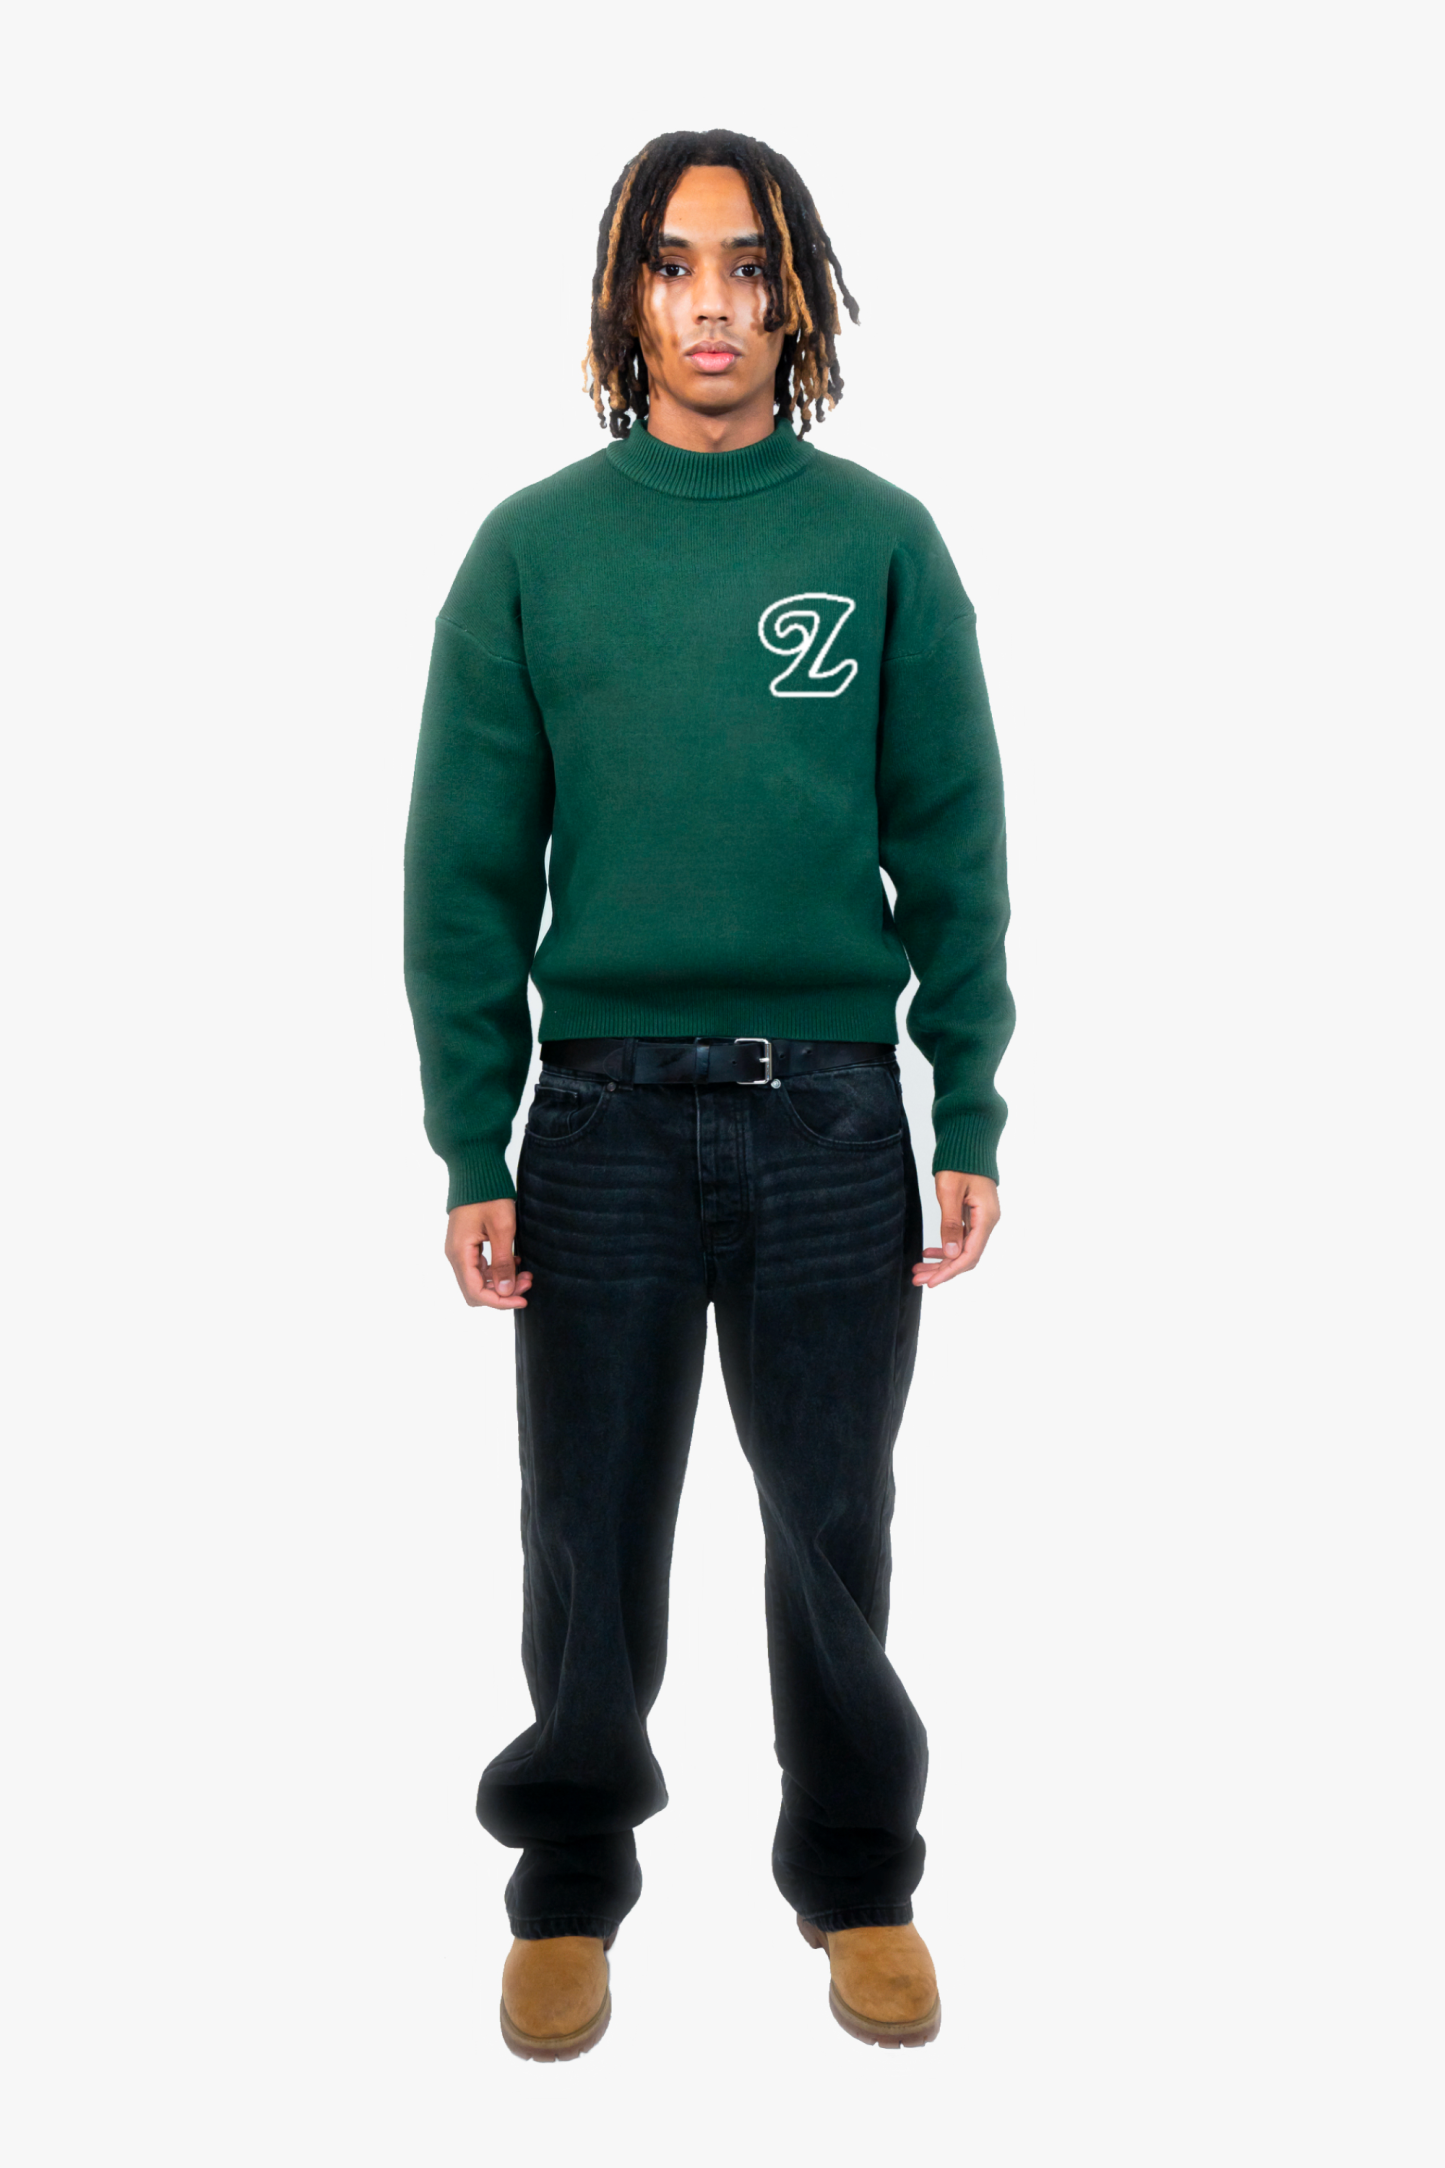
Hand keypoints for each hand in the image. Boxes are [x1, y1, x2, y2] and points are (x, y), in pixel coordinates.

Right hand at [445, 1199, 533, 1308]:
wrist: (477, 1172)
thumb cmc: (489, 1196)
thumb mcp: (502, 1229)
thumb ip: (503, 1262)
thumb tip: (505, 1291)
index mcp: (459, 1253)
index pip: (476, 1291)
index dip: (500, 1301)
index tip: (523, 1299)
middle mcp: (455, 1255)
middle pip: (475, 1290)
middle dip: (502, 1293)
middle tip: (527, 1282)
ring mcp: (459, 1251)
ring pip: (478, 1280)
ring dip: (501, 1282)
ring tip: (526, 1273)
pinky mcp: (466, 1245)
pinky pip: (480, 1268)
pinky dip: (497, 1271)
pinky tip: (515, 1261)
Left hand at [913, 1171, 999, 1288]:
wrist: (967, 1143)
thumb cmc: (959, 1163)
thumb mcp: (950, 1192)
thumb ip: (951, 1223)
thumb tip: (951, 1253)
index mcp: (986, 1217)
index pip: (969, 1254)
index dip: (950, 1271)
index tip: (931, 1282)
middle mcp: (987, 1221)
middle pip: (966, 1256)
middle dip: (942, 1270)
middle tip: (917, 1279)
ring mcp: (982, 1219)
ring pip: (962, 1249)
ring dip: (941, 1261)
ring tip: (918, 1270)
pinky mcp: (973, 1215)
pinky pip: (961, 1238)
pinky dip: (945, 1247)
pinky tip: (928, 1252)